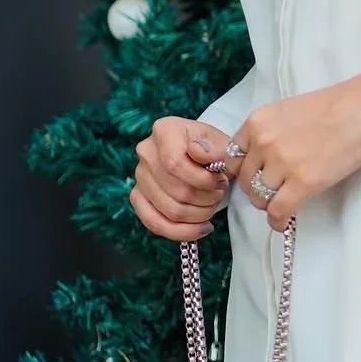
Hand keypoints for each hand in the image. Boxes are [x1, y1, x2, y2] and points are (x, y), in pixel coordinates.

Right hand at [130, 116, 232, 242]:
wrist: (204, 154)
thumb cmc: (214, 149)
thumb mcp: (222, 143)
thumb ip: (215, 149)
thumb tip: (198, 153)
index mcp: (165, 130)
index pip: (174, 163)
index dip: (202, 180)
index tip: (221, 181)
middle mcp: (146, 151)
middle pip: (176, 190)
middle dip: (206, 199)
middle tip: (220, 193)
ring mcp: (139, 176)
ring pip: (170, 210)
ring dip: (199, 214)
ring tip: (213, 205)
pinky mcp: (138, 197)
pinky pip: (155, 224)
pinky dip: (182, 231)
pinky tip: (202, 228)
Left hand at [188, 72, 360, 233]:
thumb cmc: (336, 104)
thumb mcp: (289, 110)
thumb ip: (269, 132)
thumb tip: (262, 159)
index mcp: (257, 122)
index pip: (232, 157)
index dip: (242, 170)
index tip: (254, 176)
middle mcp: (263, 143)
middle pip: (244, 180)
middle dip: (256, 188)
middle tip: (273, 191)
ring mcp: (282, 164)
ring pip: (259, 198)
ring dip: (269, 204)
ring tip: (283, 202)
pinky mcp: (303, 183)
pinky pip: (278, 211)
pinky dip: (278, 220)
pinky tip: (283, 221)